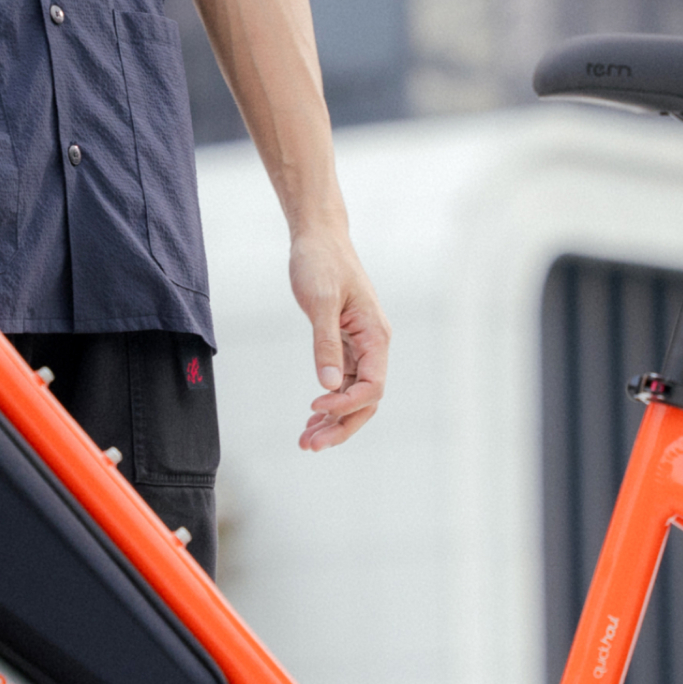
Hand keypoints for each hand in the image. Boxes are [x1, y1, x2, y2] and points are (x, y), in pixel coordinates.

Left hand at [287, 225, 390, 451]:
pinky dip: (328, 404)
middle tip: (309, 446)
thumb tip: (329, 385)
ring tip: (306, 442)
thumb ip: (326, 343)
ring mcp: (360, 346)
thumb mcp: (321, 301)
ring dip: (333, 421)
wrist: (318, 237)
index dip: (346, 405)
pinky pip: (343, 383)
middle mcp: (374, 345)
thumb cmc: (321, 262)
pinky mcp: (345, 344)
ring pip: (354, 396)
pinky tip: (310, 420)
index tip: (314, 408)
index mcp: (376, 335)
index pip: (372, 386)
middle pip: (366, 400)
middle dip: (341, 425)